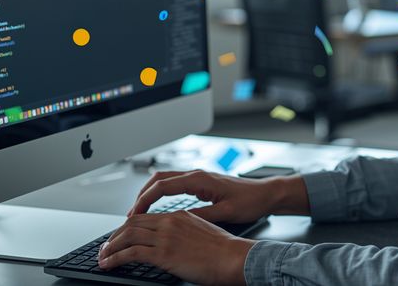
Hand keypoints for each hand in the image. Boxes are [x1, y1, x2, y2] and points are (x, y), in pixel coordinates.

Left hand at [98, 210, 253, 284]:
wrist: (234, 257)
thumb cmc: (225, 250)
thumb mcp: (203, 232)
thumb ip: (185, 232)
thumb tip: (174, 242)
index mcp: (179, 216)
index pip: (144, 217)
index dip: (127, 227)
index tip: (119, 237)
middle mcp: (169, 222)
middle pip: (131, 224)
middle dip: (114, 236)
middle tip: (105, 247)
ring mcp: (166, 237)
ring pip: (127, 236)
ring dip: (109, 247)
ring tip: (102, 257)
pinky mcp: (163, 254)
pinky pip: (130, 253)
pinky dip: (114, 258)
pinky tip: (108, 264)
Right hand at [128, 170, 308, 223]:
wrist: (266, 194)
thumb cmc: (250, 201)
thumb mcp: (225, 212)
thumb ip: (202, 216)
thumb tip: (179, 221)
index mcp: (200, 179)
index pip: (163, 186)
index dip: (145, 200)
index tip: (134, 214)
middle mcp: (197, 175)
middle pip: (159, 179)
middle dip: (142, 195)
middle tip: (131, 214)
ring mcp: (199, 177)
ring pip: (166, 180)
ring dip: (150, 193)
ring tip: (139, 211)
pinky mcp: (202, 183)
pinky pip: (174, 185)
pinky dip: (161, 194)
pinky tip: (158, 207)